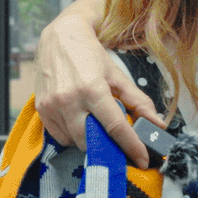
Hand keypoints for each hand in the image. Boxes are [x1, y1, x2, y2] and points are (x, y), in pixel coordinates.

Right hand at [34, 5, 162, 168]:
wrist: (60, 37)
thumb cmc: (91, 55)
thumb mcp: (117, 75)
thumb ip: (138, 101)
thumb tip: (157, 124)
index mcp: (93, 89)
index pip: (115, 126)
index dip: (131, 146)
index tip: (143, 160)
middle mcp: (70, 99)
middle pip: (92, 140)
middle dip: (107, 144)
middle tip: (116, 139)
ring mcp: (52, 105)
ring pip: (75, 141)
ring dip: (89, 140)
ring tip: (95, 123)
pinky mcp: (40, 109)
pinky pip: (59, 137)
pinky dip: (72, 135)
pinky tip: (79, 121)